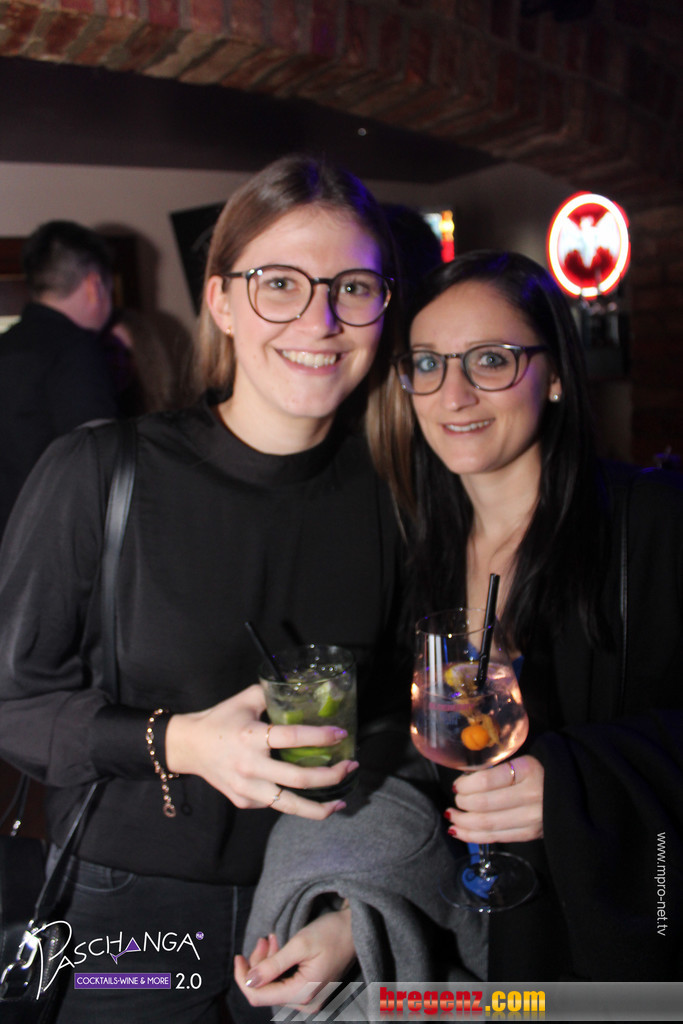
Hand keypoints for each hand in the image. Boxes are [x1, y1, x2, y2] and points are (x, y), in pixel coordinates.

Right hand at [165, 685, 356, 819]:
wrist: (189, 747)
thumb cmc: (220, 720)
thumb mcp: (244, 700)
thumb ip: (271, 692)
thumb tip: (301, 686)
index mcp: (251, 736)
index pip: (293, 738)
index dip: (321, 737)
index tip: (341, 734)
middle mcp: (250, 766)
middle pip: (300, 779)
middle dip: (332, 776)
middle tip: (351, 767)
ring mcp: (247, 788)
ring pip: (290, 806)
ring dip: (320, 807)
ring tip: (340, 801)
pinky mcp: (244, 801)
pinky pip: (275, 804)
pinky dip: (294, 801)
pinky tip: (308, 795)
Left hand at [234, 907, 355, 1011]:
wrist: (356, 929)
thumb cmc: (331, 933)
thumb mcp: (300, 944)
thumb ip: (273, 965)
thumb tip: (249, 981)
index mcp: (303, 994)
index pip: (259, 996)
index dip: (242, 978)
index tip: (237, 956)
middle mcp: (305, 1003)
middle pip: (266, 991)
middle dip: (258, 965)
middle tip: (263, 939)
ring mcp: (308, 998)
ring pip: (274, 986)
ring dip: (267, 963)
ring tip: (272, 939)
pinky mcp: (310, 990)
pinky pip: (284, 983)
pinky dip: (277, 966)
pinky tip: (279, 948)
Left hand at [445, 755, 543, 843]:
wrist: (574, 787)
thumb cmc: (541, 766)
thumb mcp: (523, 754)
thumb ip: (497, 761)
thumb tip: (465, 772)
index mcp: (528, 769)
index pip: (486, 781)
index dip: (465, 785)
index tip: (457, 784)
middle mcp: (531, 795)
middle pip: (484, 804)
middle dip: (462, 803)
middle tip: (455, 797)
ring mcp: (532, 818)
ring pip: (488, 824)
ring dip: (463, 822)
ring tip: (451, 816)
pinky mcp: (531, 833)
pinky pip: (497, 837)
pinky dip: (473, 836)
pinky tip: (458, 831)